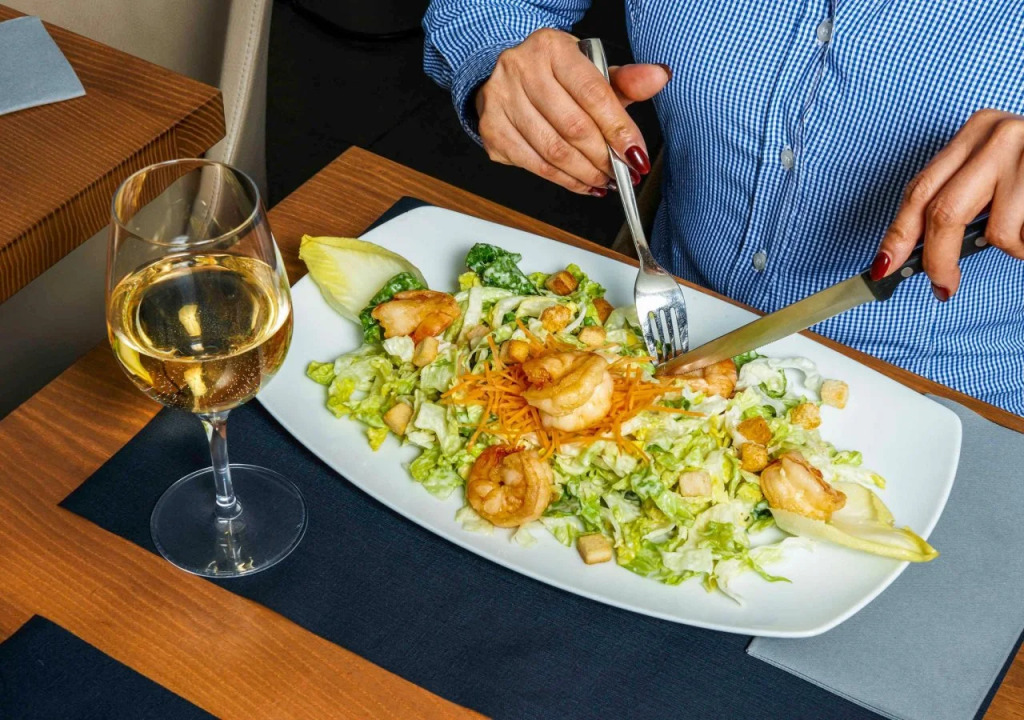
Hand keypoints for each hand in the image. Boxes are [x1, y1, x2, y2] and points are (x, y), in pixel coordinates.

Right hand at [474, 28, 670, 195]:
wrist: (509, 75)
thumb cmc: (554, 75)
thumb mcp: (590, 70)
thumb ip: (626, 80)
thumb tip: (659, 76)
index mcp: (551, 47)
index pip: (593, 93)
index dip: (618, 129)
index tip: (636, 154)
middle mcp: (521, 68)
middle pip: (573, 127)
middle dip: (604, 157)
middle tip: (623, 173)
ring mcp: (501, 100)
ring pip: (553, 151)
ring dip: (585, 173)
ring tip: (605, 180)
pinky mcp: (491, 129)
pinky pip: (534, 165)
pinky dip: (563, 180)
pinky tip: (581, 182)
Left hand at [872, 109, 1023, 299]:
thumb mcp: (998, 172)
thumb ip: (960, 198)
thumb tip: (912, 249)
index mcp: (979, 131)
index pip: (920, 190)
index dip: (898, 233)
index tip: (883, 266)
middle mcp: (1003, 134)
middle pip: (945, 213)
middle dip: (938, 259)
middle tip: (943, 286)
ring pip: (999, 231)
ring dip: (1013, 248)